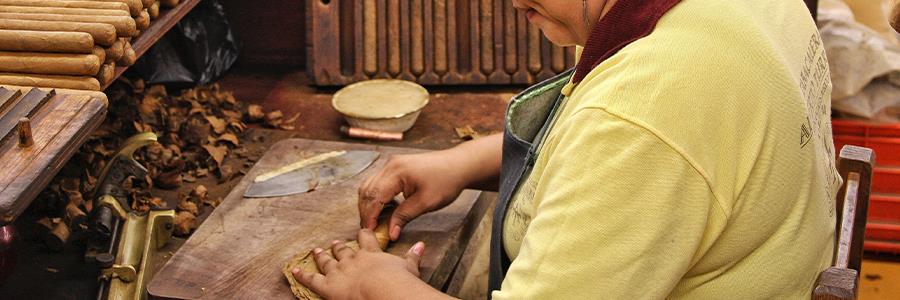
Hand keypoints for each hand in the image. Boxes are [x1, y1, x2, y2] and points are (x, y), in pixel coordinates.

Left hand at [292, 229, 425, 299]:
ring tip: (317, 251)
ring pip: (327, 261)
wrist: (384, 290)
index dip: (362, 235)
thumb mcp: (410, 267)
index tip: (360, 232)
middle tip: (335, 242)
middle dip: (339, 246)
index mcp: (372, 254)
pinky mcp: (328, 285)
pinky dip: (302, 275)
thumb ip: (413, 256)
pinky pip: (311, 279)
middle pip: (344, 250)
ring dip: (321, 256)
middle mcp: (353, 259)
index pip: (366, 240)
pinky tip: (294, 271)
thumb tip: (421, 246)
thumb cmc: (398, 282)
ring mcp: (339, 271)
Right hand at [358, 151, 469, 239]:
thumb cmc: (446, 181)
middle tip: (369, 228)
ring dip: (368, 203)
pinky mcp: (395, 166)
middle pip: (367, 190)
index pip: (374, 196)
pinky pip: (378, 181)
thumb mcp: (425, 203)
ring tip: (373, 220)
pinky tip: (382, 208)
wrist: (458, 165)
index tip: (369, 230)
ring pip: (369, 185)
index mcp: (396, 172)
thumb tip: (390, 233)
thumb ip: (404, 217)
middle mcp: (390, 165)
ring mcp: (392, 164)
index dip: (369, 215)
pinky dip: (375, 195)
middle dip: (365, 210)